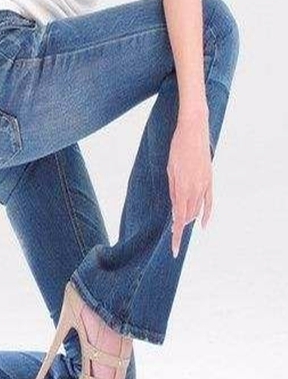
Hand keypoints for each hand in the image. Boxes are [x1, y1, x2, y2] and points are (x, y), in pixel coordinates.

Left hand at [167, 102, 211, 257]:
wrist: (194, 130)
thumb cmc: (177, 148)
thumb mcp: (169, 170)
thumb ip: (173, 191)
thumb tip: (176, 210)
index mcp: (182, 187)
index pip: (179, 218)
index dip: (176, 234)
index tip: (173, 248)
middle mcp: (195, 188)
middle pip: (188, 216)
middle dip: (180, 228)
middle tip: (173, 240)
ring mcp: (204, 184)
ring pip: (197, 210)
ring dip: (189, 220)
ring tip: (180, 228)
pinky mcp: (209, 179)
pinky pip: (209, 201)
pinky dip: (206, 214)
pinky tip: (203, 224)